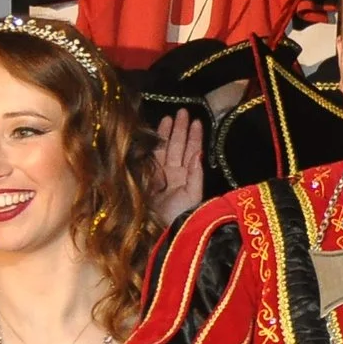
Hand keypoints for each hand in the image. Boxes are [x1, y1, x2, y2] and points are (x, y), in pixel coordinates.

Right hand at [151, 110, 205, 225]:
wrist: (160, 231)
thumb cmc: (181, 216)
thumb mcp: (193, 196)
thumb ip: (196, 175)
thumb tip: (198, 154)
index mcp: (186, 179)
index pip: (191, 153)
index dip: (193, 137)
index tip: (196, 121)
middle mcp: (172, 175)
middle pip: (177, 148)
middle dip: (180, 130)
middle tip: (183, 111)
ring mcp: (157, 176)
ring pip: (164, 150)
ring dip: (167, 133)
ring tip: (170, 117)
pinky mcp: (143, 178)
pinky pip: (150, 159)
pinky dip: (153, 146)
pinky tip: (155, 132)